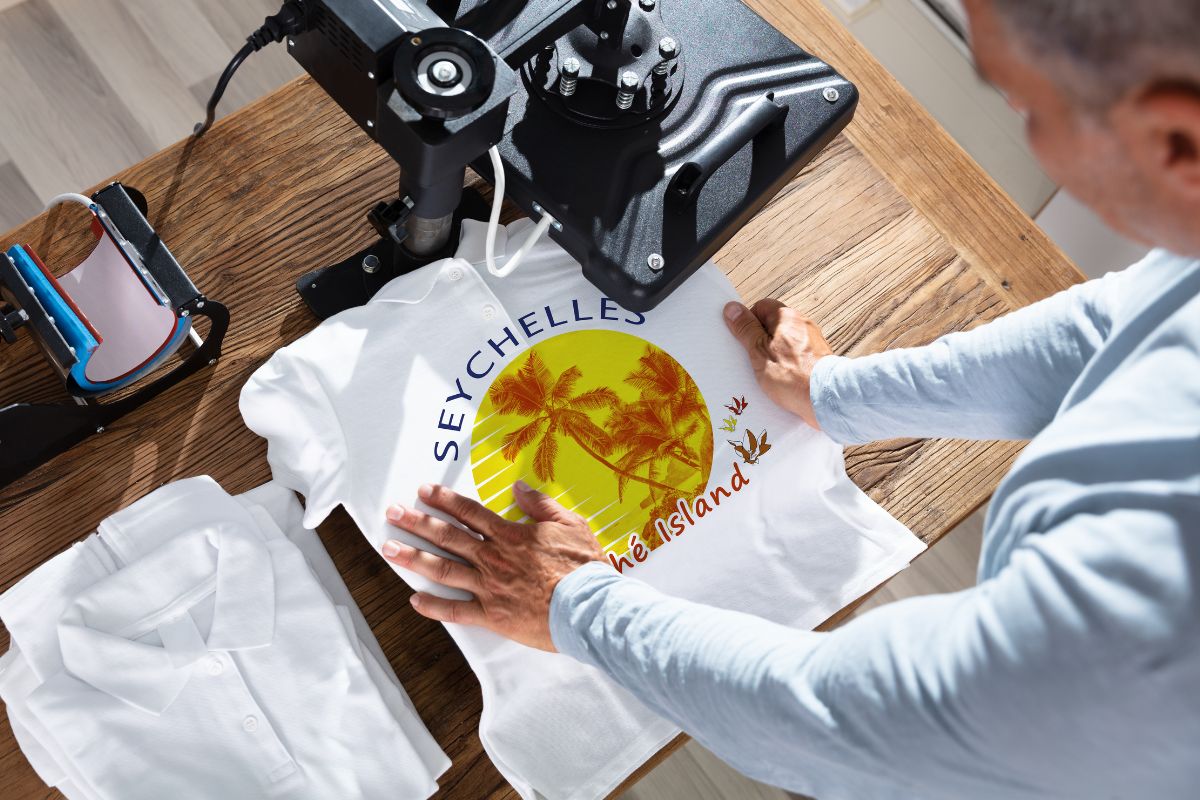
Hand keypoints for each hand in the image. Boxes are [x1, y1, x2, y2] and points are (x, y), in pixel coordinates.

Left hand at [381, 481, 604, 651]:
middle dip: (417, 523)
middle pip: (448, 536)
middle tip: (393, 513)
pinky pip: (456, 610)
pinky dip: (433, 606)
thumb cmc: (584, 567)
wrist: (588, 606)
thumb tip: (520, 488)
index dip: (445, 500)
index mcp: (511, 535)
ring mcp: (490, 587)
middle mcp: (493, 557)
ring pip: (443, 569)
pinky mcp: (492, 615)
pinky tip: (414, 599)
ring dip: (414, 558)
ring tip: (389, 549)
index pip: (470, 512)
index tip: (424, 491)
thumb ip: (541, 505)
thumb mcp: (570, 524)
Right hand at [723, 299, 832, 428]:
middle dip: (760, 341)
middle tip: (752, 359)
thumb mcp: (758, 351)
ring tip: (768, 374)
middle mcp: (803, 325)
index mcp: (787, 317)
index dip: (748, 322)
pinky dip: (789, 368)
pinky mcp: (819, 360)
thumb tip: (732, 309)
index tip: (741, 338)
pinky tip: (783, 382)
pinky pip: (798, 359)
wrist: (825, 399)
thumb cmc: (793, 376)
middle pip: (774, 326)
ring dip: (774, 356)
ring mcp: (813, 343)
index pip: (761, 307)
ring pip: (785, 344)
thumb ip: (745, 329)